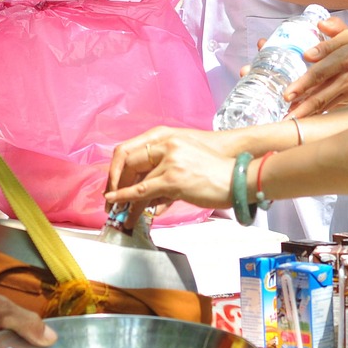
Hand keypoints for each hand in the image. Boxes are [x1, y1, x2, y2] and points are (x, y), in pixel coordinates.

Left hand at [105, 127, 237, 218]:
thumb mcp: (188, 162)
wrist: (238, 178)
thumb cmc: (217, 173)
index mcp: (169, 137)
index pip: (132, 149)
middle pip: (128, 161)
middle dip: (116, 181)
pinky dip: (126, 198)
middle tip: (110, 198)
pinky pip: (143, 190)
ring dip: (121, 196)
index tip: (115, 183)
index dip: (119, 168)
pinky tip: (118, 202)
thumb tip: (149, 196)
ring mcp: (170, 161)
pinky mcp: (173, 178)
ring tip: (115, 210)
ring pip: (135, 179)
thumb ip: (166, 172)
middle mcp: (167, 145)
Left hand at [283, 17, 347, 117]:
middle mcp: (347, 79)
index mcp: (344, 59)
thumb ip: (331, 37)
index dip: (302, 85)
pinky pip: (337, 110)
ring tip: (293, 123)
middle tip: (286, 118)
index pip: (319, 74)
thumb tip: (312, 42)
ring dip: (310, 115)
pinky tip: (310, 122)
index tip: (288, 94)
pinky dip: (323, 117)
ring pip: (327, 106)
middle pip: (321, 96)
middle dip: (302, 108)